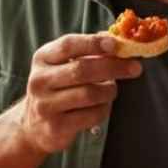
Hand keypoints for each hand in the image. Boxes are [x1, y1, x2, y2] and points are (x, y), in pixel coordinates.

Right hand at [17, 33, 140, 155]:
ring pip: (90, 94)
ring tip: (111, 90)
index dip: (94, 43)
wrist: (33, 126)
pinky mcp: (56, 127)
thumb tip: (118, 39)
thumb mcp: (64, 65)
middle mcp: (40, 80)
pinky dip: (104, 109)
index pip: (68, 45)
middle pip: (82, 69)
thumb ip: (88, 51)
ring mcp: (46, 105)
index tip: (116, 45)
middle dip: (113, 67)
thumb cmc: (57, 88)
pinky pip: (91, 116)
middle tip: (135, 68)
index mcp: (42, 58)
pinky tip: (101, 106)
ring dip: (109, 91)